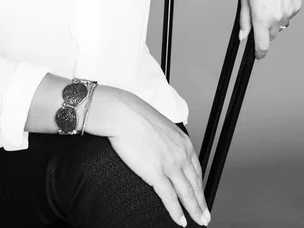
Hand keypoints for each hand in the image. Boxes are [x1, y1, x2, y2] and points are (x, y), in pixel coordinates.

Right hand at [108, 91, 209, 226]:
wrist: (123, 113)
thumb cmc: (136, 115)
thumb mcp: (160, 125)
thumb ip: (166, 139)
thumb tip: (163, 144)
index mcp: (182, 141)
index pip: (196, 168)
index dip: (200, 185)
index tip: (201, 194)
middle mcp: (180, 154)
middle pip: (195, 184)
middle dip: (202, 202)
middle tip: (206, 214)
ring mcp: (170, 165)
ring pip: (187, 194)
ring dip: (195, 210)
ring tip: (199, 220)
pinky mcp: (156, 173)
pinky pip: (170, 198)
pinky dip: (176, 212)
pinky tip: (180, 221)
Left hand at [239, 0, 301, 58]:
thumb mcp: (244, 1)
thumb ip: (244, 22)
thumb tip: (243, 37)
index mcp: (261, 18)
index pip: (262, 46)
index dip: (258, 53)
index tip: (257, 54)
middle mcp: (276, 18)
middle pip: (271, 36)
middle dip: (264, 30)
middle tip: (259, 13)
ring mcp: (288, 13)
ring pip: (280, 26)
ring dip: (274, 21)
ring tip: (268, 3)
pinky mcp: (296, 7)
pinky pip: (288, 16)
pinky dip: (282, 12)